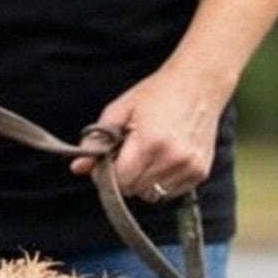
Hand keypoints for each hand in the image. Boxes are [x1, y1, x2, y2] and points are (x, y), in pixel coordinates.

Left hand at [83, 65, 221, 203]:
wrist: (199, 83)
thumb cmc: (158, 93)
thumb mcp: (121, 109)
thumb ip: (98, 140)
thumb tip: (78, 168)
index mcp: (149, 142)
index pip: (119, 180)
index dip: (107, 174)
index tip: (108, 161)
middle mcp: (172, 159)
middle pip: (134, 190)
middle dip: (125, 177)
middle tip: (129, 154)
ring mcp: (189, 167)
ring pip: (152, 194)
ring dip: (144, 181)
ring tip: (148, 155)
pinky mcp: (200, 172)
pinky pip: (171, 193)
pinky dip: (162, 182)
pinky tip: (164, 159)